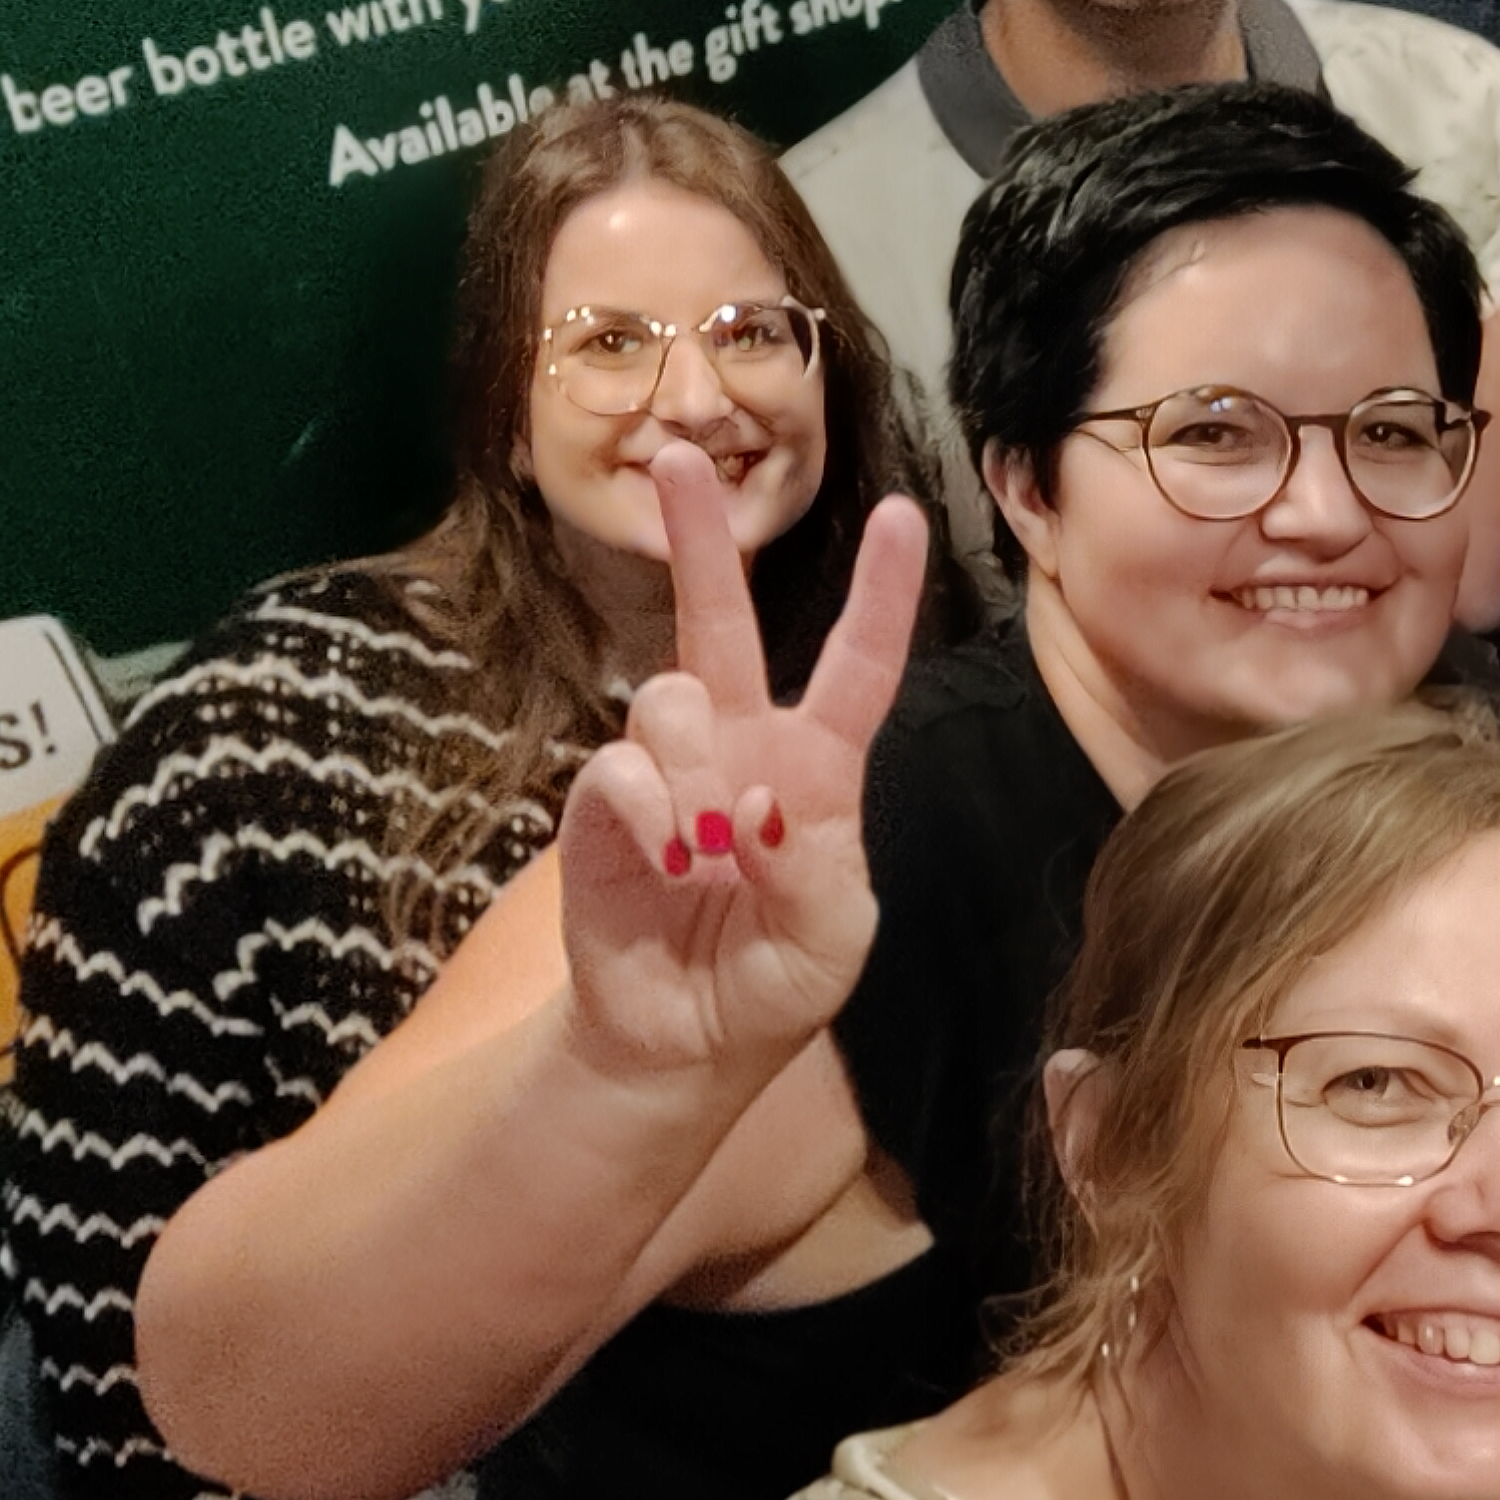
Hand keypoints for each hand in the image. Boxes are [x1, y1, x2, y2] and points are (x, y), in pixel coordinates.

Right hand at [555, 447, 929, 1086]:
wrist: (686, 1040)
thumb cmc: (777, 978)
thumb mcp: (832, 940)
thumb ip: (814, 872)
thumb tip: (762, 806)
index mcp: (817, 766)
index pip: (858, 667)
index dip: (882, 595)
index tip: (901, 515)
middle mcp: (738, 746)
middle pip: (718, 619)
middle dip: (699, 536)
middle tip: (675, 459)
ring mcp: (664, 769)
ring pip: (669, 698)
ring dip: (694, 772)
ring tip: (705, 856)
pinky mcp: (599, 807)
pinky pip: (617, 772)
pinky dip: (647, 815)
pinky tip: (666, 862)